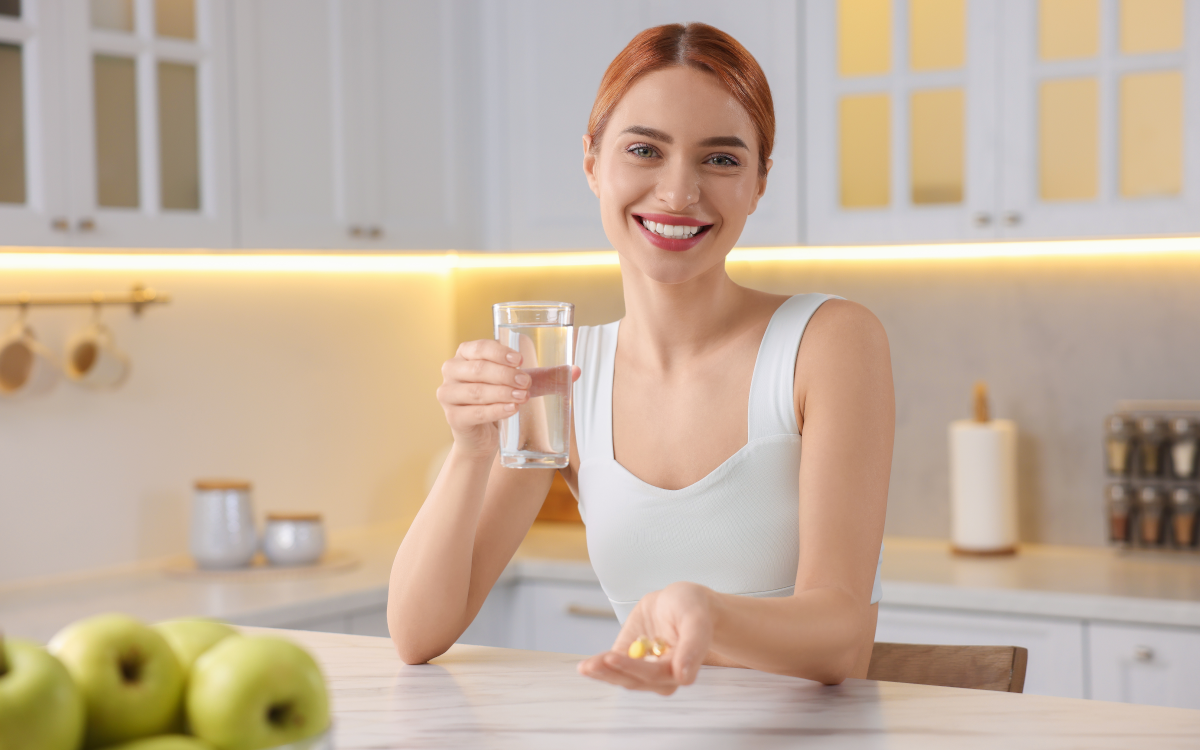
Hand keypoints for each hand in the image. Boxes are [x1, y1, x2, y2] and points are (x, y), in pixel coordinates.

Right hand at [436, 340, 578, 457]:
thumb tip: (576, 371)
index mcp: (465, 354)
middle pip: (478, 369)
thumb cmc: (499, 400)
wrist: (482, 436)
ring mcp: (448, 394)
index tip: (520, 360)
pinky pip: (474, 413)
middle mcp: (452, 371)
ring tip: (523, 396)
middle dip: (504, 375)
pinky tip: (512, 409)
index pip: (479, 347)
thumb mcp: (518, 384)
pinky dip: (495, 411)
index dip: (499, 352)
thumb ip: (543, 377)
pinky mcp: (453, 417)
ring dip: (502, 393)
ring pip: (476, 391)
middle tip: (526, 382)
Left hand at [577, 582, 713, 694]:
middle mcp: (663, 674)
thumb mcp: (696, 620)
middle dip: (613, 673)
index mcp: (682, 668)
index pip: (655, 674)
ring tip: (586, 667)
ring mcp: (645, 667)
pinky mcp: (630, 658)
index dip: (634, 668)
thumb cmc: (693, 609)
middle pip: (635, 680)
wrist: (683, 602)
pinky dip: (600, 667)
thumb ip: (693, 646)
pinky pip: (614, 667)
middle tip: (592, 665)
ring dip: (603, 673)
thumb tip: (684, 677)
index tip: (613, 658)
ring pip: (622, 677)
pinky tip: (586, 667)